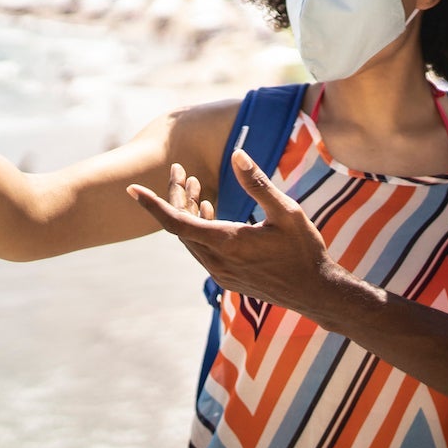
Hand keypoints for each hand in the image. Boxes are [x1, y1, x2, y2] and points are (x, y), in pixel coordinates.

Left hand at [128, 150, 347, 316]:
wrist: (315, 293)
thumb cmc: (304, 251)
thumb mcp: (287, 212)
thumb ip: (258, 184)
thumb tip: (236, 154)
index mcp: (227, 243)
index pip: (176, 222)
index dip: (153, 204)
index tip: (132, 189)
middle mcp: (217, 261)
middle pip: (181, 226)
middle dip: (176, 196)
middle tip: (180, 170)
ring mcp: (221, 273)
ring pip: (190, 238)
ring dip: (188, 211)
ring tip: (195, 184)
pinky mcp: (227, 278)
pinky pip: (201, 249)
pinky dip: (198, 227)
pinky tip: (208, 209)